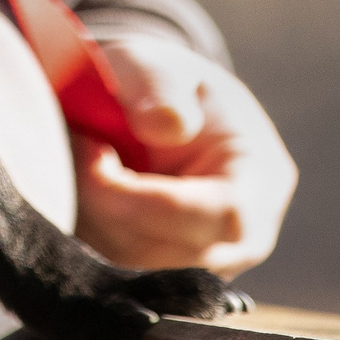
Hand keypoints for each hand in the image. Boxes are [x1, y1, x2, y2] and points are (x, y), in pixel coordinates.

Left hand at [73, 34, 295, 277]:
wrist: (157, 111)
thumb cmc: (163, 85)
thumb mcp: (159, 64)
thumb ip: (159, 86)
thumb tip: (165, 126)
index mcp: (261, 177)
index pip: (221, 215)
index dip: (149, 199)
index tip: (95, 156)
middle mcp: (245, 236)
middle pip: (178, 254)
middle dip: (111, 208)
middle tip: (77, 149)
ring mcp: (209, 264)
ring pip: (142, 272)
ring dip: (95, 221)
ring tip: (80, 162)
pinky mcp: (169, 275)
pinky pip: (122, 276)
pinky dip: (92, 234)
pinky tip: (83, 190)